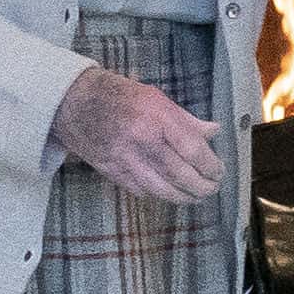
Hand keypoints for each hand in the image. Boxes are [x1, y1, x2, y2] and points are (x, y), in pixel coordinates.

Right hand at [53, 65, 222, 203]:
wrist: (75, 102)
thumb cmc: (119, 96)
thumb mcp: (157, 99)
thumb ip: (186, 120)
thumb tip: (214, 131)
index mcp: (158, 118)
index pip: (193, 150)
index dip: (211, 166)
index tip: (219, 171)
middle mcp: (143, 140)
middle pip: (181, 175)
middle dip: (202, 187)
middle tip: (212, 188)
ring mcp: (125, 159)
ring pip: (162, 190)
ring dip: (183, 197)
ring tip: (195, 197)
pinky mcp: (112, 171)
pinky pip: (141, 191)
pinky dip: (158, 195)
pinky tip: (168, 192)